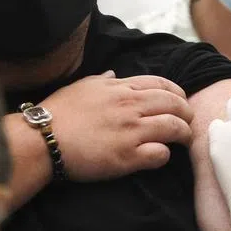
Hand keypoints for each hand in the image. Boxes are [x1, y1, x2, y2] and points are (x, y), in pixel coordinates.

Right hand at [43, 72, 193, 180]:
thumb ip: (101, 80)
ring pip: (174, 128)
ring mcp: (130, 131)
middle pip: (175, 104)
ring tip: (184, 140)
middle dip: (187, 113)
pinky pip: (159, 154)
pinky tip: (160, 156)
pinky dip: (165, 155)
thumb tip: (113, 74)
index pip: (162, 84)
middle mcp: (130, 106)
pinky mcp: (127, 157)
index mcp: (121, 88)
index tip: (181, 102)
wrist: (42, 140)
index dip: (177, 93)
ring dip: (184, 134)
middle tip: (189, 122)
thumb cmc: (58, 113)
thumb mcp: (81, 86)